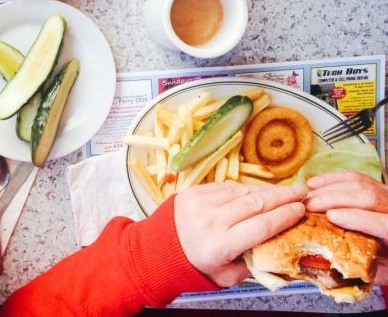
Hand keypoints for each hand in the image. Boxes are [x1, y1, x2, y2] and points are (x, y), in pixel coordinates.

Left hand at [175, 181, 307, 286]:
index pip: (262, 225)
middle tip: (302, 192)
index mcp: (220, 245)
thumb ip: (252, 263)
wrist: (159, 250)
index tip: (301, 210)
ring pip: (241, 191)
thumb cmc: (197, 265)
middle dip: (282, 196)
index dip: (285, 216)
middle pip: (255, 204)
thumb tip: (279, 248)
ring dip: (265, 190)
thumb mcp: (226, 276)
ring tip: (284, 191)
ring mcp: (200, 203)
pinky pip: (225, 186)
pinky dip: (243, 188)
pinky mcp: (192, 191)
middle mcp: (210, 221)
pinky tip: (257, 190)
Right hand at [305, 171, 387, 284]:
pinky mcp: (377, 186)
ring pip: (359, 183)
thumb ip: (368, 270)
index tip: (331, 217)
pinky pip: (354, 176)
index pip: (382, 223)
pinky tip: (314, 184)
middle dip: (335, 199)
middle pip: (367, 197)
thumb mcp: (387, 272)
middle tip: (309, 205)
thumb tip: (334, 263)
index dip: (357, 218)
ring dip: (328, 187)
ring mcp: (387, 194)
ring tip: (306, 197)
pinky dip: (332, 178)